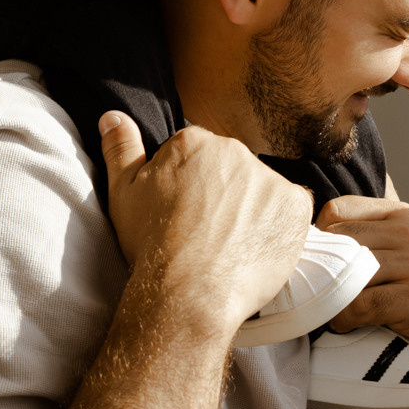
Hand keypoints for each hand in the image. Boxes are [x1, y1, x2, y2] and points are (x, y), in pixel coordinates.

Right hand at [100, 113, 313, 336]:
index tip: (185, 214)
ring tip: (230, 246)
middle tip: (207, 232)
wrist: (188, 292)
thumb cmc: (152, 245)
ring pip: (261, 190)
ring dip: (251, 211)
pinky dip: (279, 227)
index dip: (192, 187)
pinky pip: (291, 210)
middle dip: (223, 195)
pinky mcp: (295, 205)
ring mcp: (268, 177)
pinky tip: (254, 248)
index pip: (199, 155)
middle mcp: (234, 150)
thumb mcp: (122, 193)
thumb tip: (113, 116)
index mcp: (194, 142)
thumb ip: (121, 149)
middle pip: (232, 169)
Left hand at [316, 196, 408, 369]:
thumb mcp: (394, 247)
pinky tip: (348, 324)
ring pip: (347, 274)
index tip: (320, 262)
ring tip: (334, 310)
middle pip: (338, 241)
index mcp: (398, 214)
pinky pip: (360, 304)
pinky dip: (345, 319)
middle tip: (318, 291)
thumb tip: (300, 241)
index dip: (319, 237)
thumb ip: (360, 235)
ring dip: (332, 298)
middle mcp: (408, 233)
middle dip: (322, 269)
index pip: (337, 211)